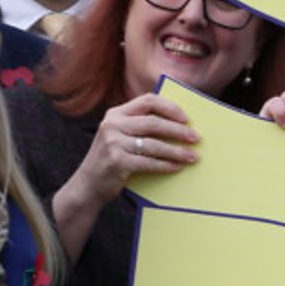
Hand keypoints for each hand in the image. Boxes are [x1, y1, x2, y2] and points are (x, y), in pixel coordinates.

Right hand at [69, 93, 201, 207]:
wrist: (88, 184)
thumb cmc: (113, 159)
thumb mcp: (121, 136)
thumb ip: (140, 127)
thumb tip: (181, 126)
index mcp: (116, 114)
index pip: (147, 101)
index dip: (170, 108)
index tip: (187, 118)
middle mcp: (112, 125)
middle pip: (153, 123)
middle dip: (178, 131)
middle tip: (196, 138)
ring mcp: (112, 143)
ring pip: (154, 144)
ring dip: (177, 151)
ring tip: (193, 156)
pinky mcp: (116, 161)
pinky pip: (149, 162)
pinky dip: (166, 165)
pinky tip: (178, 167)